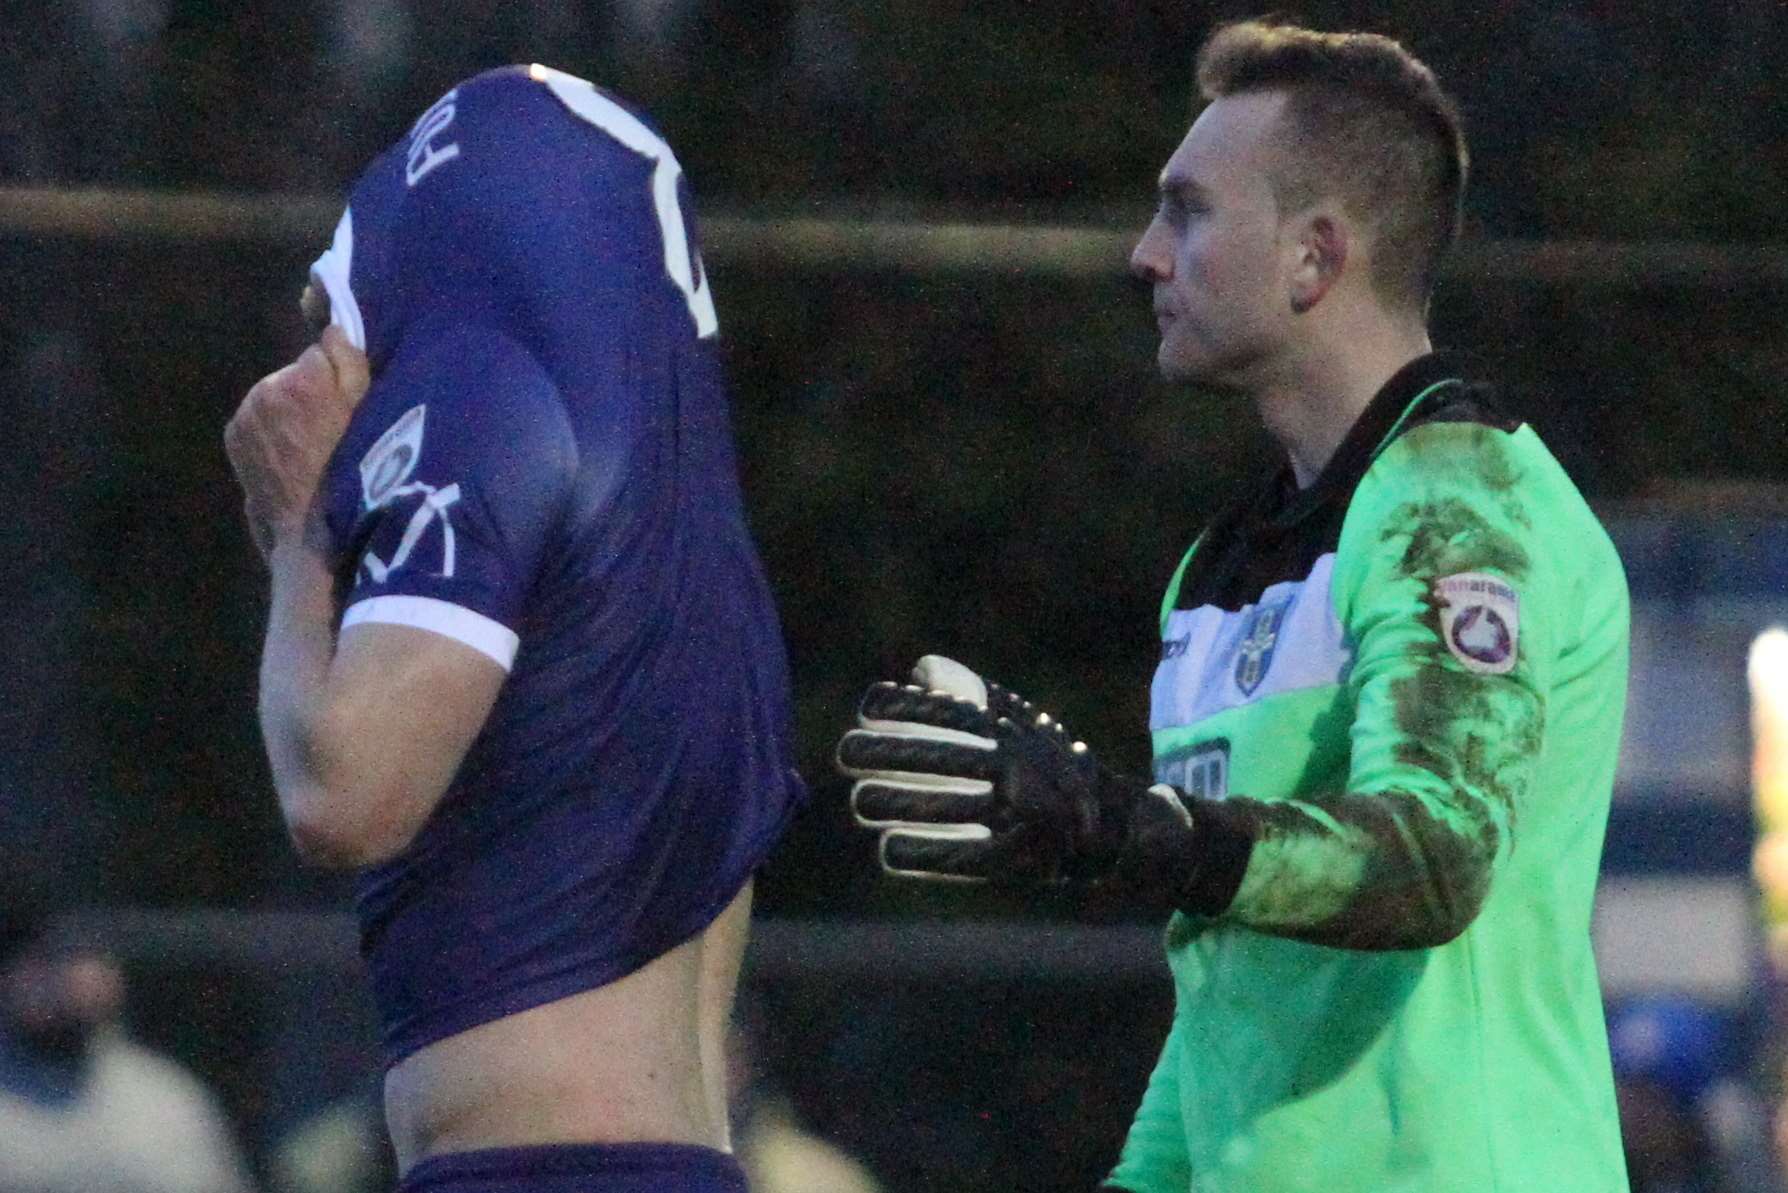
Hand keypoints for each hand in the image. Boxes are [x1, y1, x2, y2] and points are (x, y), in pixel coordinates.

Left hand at [223, 325, 369, 559]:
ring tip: (310, 447)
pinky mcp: (234, 434)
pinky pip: (258, 419)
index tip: (347, 403)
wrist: (310, 531)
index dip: (338, 375)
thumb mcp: (368, 413)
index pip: (323, 350)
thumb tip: (333, 327)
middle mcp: (267, 386)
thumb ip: (350, 361)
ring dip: (289, 412)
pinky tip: (288, 456)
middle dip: (310, 392)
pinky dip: (271, 430)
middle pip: (296, 373)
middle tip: (331, 430)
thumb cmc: (353, 472)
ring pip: (275, 395)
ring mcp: (246, 412)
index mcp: (304, 377)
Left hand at [837, 656, 1192, 884]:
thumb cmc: (1047, 765)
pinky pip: (951, 855)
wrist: (1111, 825)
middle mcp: (1009, 765)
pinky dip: (914, 851)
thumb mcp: (1019, 719)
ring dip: (885, 802)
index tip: (867, 713)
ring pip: (930, 805)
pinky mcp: (1013, 858)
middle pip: (925, 755)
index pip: (938, 710)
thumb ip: (970, 693)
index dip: (893, 708)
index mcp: (1006, 729)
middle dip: (874, 752)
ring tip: (862, 800)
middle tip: (847, 753)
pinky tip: (888, 849)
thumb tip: (918, 672)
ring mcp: (1012, 813)